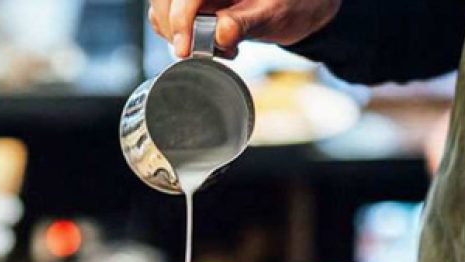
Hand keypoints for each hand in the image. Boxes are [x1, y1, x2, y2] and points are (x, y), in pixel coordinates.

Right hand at [148, 0, 341, 57]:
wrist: (301, 6)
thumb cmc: (293, 5)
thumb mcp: (274, 15)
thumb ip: (246, 23)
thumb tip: (220, 34)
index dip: (180, 18)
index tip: (185, 49)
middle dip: (172, 26)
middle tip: (191, 53)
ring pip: (163, 4)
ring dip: (174, 31)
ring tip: (210, 47)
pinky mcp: (196, 0)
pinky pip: (171, 11)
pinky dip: (179, 31)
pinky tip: (204, 43)